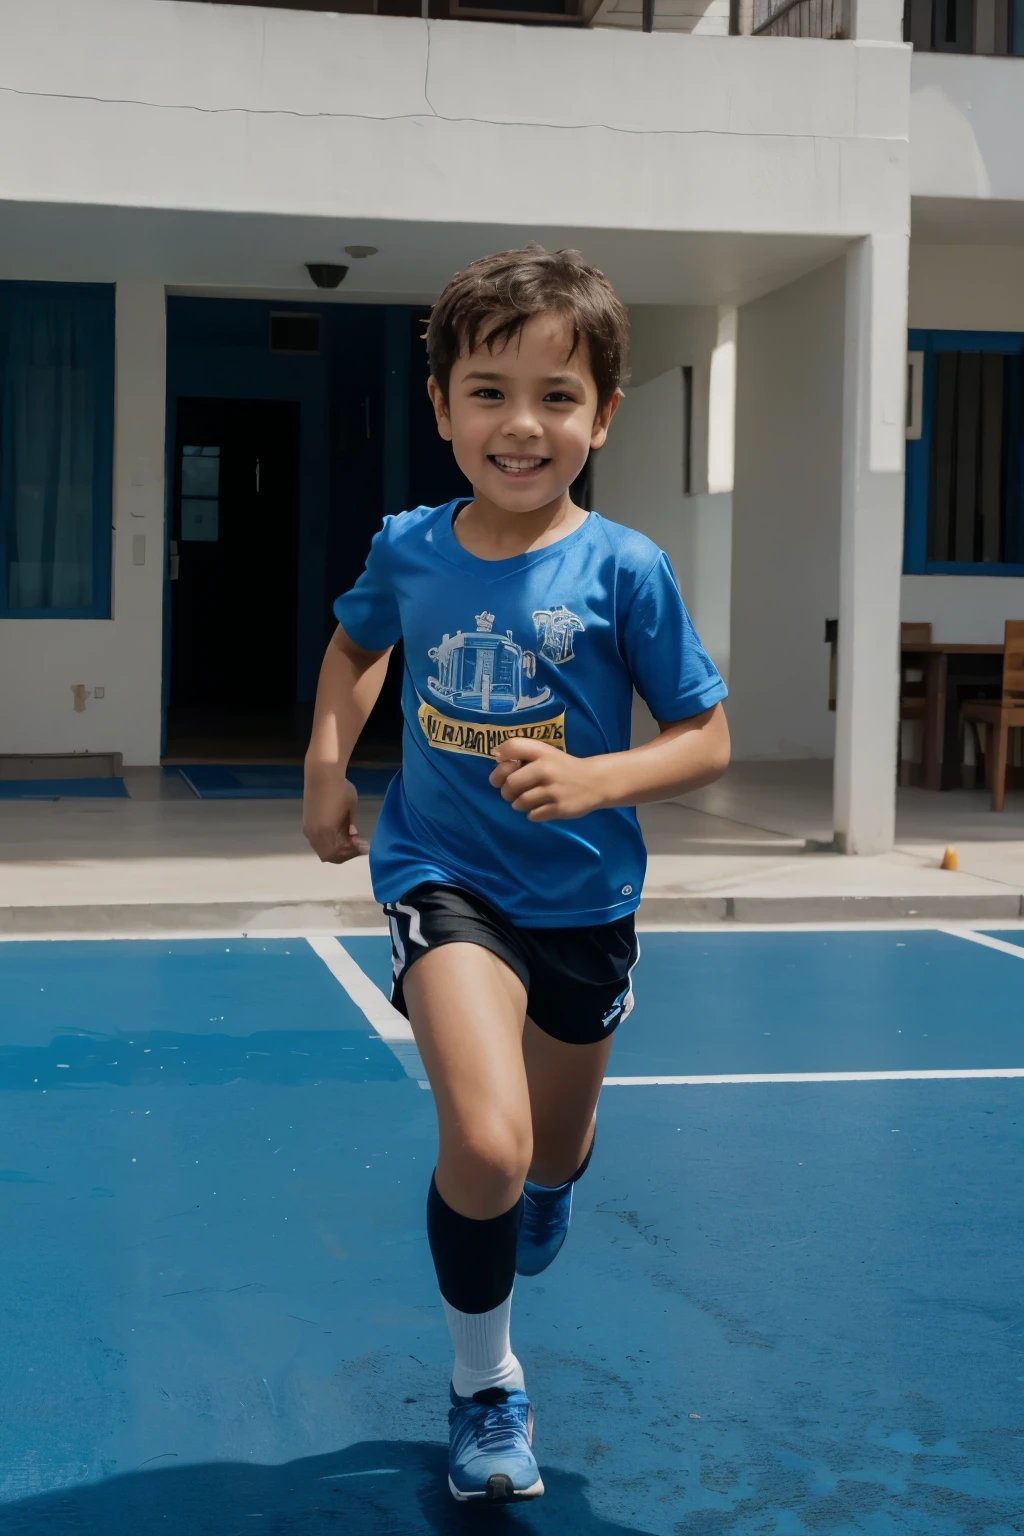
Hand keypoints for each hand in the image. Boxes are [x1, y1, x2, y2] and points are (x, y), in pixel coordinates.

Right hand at [302, 770, 368, 862]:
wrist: (322, 774)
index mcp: (327, 831)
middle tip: (358, 846)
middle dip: (345, 854)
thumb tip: (352, 836)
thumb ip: (350, 825)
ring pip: (321, 850)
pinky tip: (339, 836)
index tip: (364, 847)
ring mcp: (309, 829)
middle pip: (329, 856)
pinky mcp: (307, 824)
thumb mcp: (351, 808)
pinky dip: (328, 844)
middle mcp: (315, 834)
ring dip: (336, 850)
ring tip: (350, 841)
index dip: (352, 853)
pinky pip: (317, 842)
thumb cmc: (340, 788)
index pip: (339, 853)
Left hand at [488, 738, 610, 821]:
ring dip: (518, 804)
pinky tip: (541, 807)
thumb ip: (523, 752)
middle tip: (513, 792)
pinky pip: (532, 815)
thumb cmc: (563, 767)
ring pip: (519, 802)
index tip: (503, 768)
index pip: (512, 747)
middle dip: (506, 791)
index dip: (500, 761)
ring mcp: (553, 790)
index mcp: (542, 751)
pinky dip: (533, 814)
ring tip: (528, 800)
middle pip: (510, 783)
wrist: (595, 781)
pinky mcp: (559, 808)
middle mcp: (546, 769)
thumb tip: (495, 756)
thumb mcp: (545, 753)